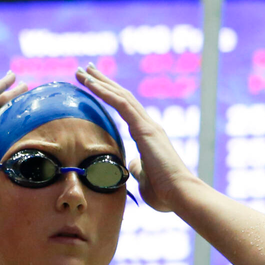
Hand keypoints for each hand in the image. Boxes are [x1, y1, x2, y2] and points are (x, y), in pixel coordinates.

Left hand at [75, 63, 197, 211]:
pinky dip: (104, 91)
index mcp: (148, 136)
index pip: (126, 109)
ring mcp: (148, 125)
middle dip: (104, 82)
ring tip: (84, 71)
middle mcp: (149, 125)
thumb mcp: (144, 179)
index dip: (110, 96)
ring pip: (121, 96)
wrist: (181, 195)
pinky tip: (91, 83)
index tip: (95, 86)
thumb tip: (131, 163)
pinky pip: (121, 104)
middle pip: (123, 97)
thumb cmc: (165, 194)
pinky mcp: (144, 129)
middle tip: (87, 69)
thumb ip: (137, 169)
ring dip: (100, 82)